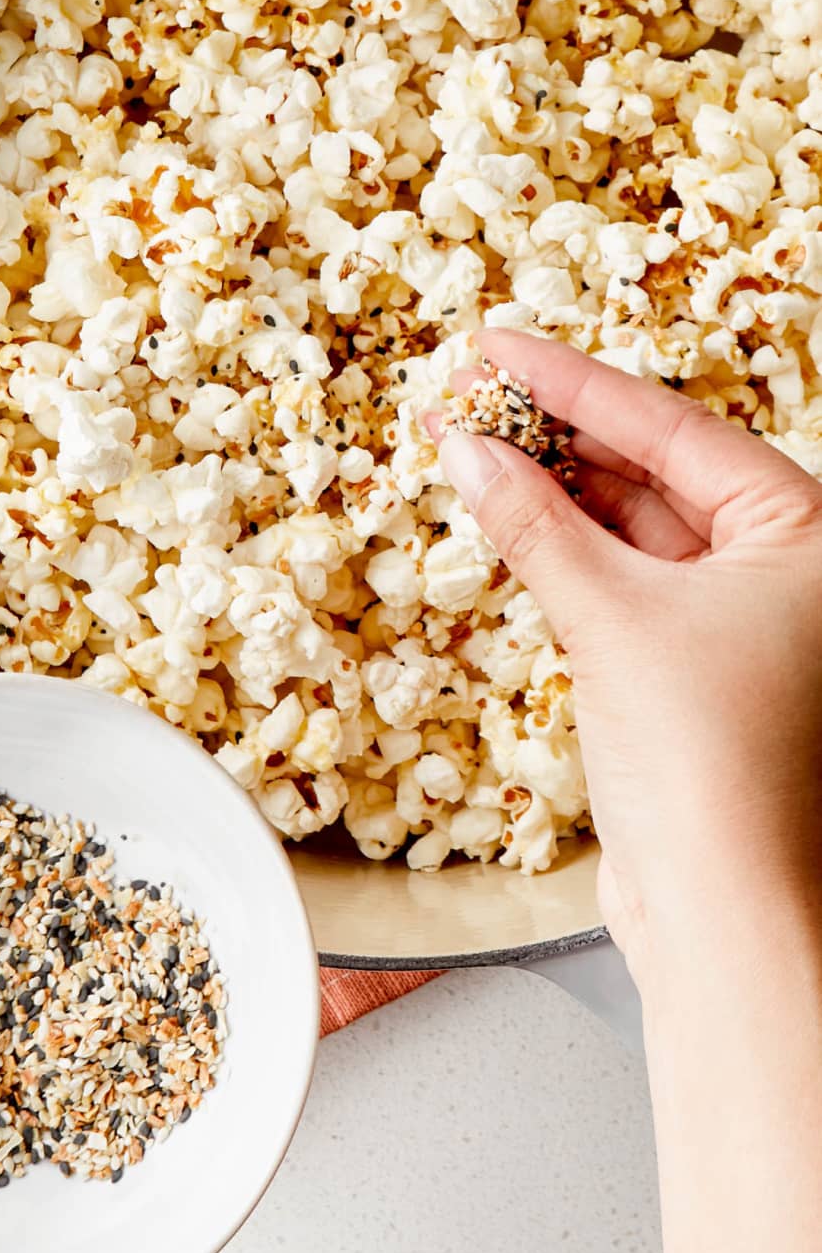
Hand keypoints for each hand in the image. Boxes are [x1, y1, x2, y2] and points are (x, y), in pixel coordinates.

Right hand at [429, 328, 821, 987]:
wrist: (721, 906)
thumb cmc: (706, 759)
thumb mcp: (611, 618)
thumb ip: (534, 525)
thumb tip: (466, 450)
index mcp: (806, 533)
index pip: (674, 428)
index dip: (573, 382)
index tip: (495, 346)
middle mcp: (787, 569)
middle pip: (658, 471)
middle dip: (559, 436)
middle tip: (472, 395)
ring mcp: (741, 620)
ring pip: (636, 529)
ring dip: (553, 496)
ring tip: (471, 451)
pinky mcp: (693, 669)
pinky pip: (622, 585)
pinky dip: (563, 557)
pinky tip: (507, 525)